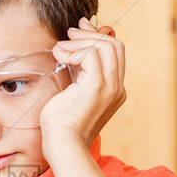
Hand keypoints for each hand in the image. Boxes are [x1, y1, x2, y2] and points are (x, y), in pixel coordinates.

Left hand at [39, 16, 126, 153]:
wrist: (63, 146)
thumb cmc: (62, 126)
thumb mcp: (71, 93)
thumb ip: (76, 74)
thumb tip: (70, 47)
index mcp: (114, 90)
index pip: (114, 53)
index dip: (97, 36)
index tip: (79, 30)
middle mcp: (117, 88)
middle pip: (115, 45)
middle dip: (91, 34)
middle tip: (70, 32)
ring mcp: (110, 87)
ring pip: (106, 45)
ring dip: (80, 40)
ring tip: (60, 48)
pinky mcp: (97, 86)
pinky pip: (91, 54)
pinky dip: (73, 50)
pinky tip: (60, 56)